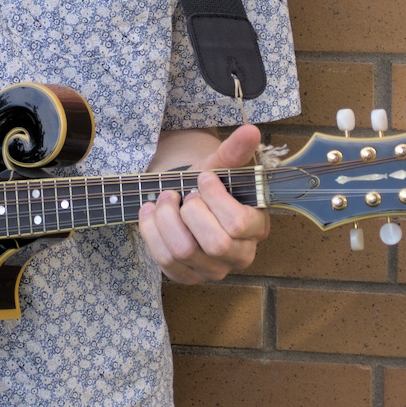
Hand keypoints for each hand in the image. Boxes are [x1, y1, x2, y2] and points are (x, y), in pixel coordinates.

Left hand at [137, 124, 269, 284]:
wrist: (186, 197)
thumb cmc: (207, 184)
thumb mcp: (219, 165)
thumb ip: (234, 151)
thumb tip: (251, 130)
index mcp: (256, 227)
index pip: (237, 224)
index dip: (213, 197)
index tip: (202, 179)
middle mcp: (240, 255)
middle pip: (214, 244)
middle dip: (190, 211)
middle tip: (183, 193)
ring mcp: (213, 270)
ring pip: (183, 252)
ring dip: (166, 218)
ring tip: (164, 199)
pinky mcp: (187, 276)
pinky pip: (164, 260)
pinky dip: (151, 231)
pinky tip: (149, 212)